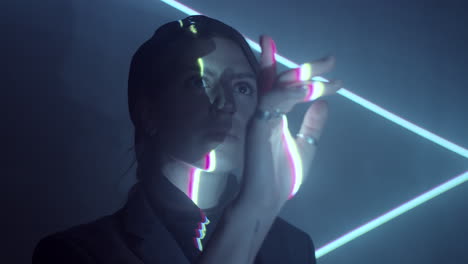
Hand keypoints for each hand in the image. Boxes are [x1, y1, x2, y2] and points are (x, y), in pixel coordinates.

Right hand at [236, 35, 341, 212]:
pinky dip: (289, 94)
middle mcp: (267, 111)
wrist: (267, 198)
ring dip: (300, 77)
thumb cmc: (283, 175)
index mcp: (277, 114)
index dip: (309, 78)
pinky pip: (271, 102)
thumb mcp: (306, 146)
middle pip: (282, 79)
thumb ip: (312, 125)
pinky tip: (308, 91)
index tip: (337, 80)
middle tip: (330, 60)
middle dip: (305, 67)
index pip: (289, 88)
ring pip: (276, 86)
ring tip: (324, 71)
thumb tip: (323, 103)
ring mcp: (260, 116)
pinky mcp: (257, 125)